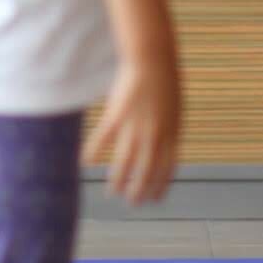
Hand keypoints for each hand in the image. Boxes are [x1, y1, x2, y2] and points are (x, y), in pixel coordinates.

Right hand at [85, 57, 181, 204]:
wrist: (153, 59)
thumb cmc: (166, 81)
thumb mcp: (176, 109)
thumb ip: (171, 130)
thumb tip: (170, 149)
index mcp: (172, 133)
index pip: (167, 169)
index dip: (160, 187)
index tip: (154, 200)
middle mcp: (154, 135)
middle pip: (145, 171)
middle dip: (139, 190)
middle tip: (131, 202)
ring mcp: (135, 127)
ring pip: (125, 162)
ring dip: (118, 180)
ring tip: (112, 192)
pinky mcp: (117, 116)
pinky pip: (102, 139)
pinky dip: (92, 152)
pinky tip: (86, 162)